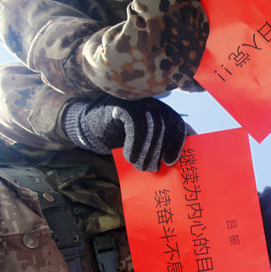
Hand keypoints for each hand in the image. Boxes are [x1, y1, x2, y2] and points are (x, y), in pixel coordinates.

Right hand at [62, 95, 184, 170]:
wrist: (93, 127)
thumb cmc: (122, 139)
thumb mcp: (144, 144)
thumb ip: (159, 147)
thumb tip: (172, 163)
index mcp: (162, 112)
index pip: (177, 123)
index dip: (177, 143)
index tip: (171, 162)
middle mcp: (152, 104)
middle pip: (165, 125)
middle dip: (160, 151)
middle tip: (155, 169)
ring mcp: (138, 102)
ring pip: (152, 127)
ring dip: (147, 152)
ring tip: (141, 167)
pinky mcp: (123, 105)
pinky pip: (136, 125)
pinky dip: (135, 145)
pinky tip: (130, 158)